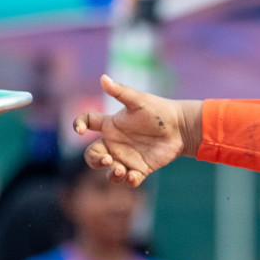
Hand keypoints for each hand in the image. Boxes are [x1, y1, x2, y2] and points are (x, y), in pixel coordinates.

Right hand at [74, 76, 202, 187]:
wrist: (181, 127)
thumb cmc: (159, 111)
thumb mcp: (139, 101)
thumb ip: (121, 92)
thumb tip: (103, 78)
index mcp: (111, 125)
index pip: (87, 123)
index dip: (79, 125)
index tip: (81, 130)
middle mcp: (115, 143)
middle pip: (92, 155)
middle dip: (95, 160)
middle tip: (107, 160)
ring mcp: (127, 157)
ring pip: (109, 171)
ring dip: (111, 174)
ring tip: (121, 171)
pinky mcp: (141, 168)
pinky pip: (129, 180)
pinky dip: (129, 181)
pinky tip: (133, 176)